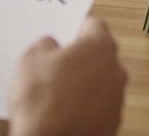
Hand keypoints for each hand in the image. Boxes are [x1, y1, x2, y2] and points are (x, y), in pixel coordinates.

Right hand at [8, 17, 126, 135]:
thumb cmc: (42, 101)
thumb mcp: (30, 59)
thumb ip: (45, 45)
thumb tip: (50, 47)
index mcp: (100, 47)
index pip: (94, 25)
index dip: (76, 29)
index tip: (66, 36)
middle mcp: (116, 70)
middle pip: (100, 55)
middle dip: (81, 59)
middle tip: (56, 66)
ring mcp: (117, 98)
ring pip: (101, 81)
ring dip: (85, 84)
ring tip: (58, 94)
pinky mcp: (113, 122)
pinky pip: (100, 106)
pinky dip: (87, 106)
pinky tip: (65, 112)